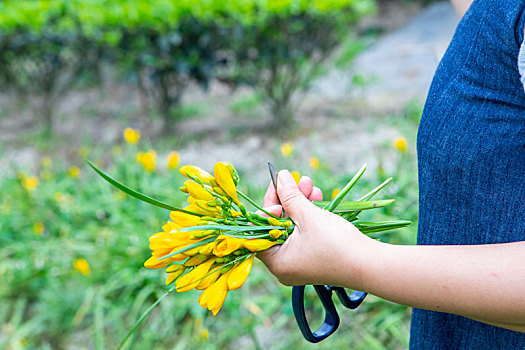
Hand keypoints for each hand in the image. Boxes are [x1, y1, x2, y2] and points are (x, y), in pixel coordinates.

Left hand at [257, 170, 376, 288]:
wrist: (371, 264)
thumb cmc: (336, 244)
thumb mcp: (308, 216)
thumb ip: (290, 196)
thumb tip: (280, 176)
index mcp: (276, 262)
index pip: (260, 229)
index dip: (267, 206)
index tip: (278, 186)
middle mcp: (285, 264)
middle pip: (277, 225)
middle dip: (288, 199)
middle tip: (296, 180)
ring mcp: (300, 261)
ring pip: (293, 225)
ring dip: (300, 202)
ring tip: (310, 184)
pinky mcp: (314, 255)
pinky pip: (305, 231)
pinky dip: (309, 214)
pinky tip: (318, 196)